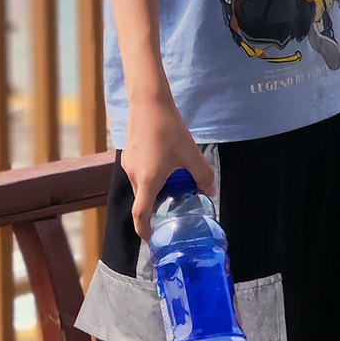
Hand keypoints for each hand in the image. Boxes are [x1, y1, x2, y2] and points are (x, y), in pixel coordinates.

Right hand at [121, 89, 215, 242]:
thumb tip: (211, 192)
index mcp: (148, 180)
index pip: (140, 215)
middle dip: (156, 207)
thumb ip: (203, 176)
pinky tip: (164, 162)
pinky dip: (150, 176)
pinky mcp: (128, 153)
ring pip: (141, 184)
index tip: (151, 239)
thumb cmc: (168, 128)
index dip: (145, 230)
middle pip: (143, 199)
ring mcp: (128, 163)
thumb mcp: (191, 154)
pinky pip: (139, 172)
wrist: (149, 102)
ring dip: (154, 188)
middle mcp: (134, 175)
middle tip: (173, 206)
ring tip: (172, 181)